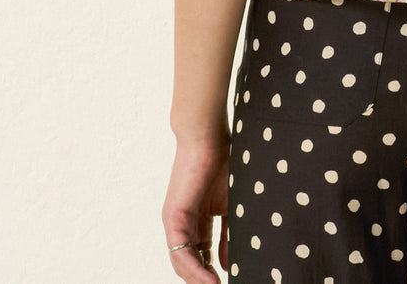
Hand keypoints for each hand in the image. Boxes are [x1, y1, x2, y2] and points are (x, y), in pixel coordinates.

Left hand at [162, 137, 229, 281]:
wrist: (208, 135)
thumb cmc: (224, 159)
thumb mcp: (231, 203)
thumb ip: (229, 233)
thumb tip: (229, 263)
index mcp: (199, 219)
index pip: (204, 254)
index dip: (215, 270)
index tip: (233, 278)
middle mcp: (185, 223)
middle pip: (193, 262)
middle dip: (206, 279)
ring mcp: (176, 222)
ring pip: (184, 262)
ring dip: (200, 280)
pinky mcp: (173, 218)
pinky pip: (180, 252)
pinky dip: (194, 270)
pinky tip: (209, 281)